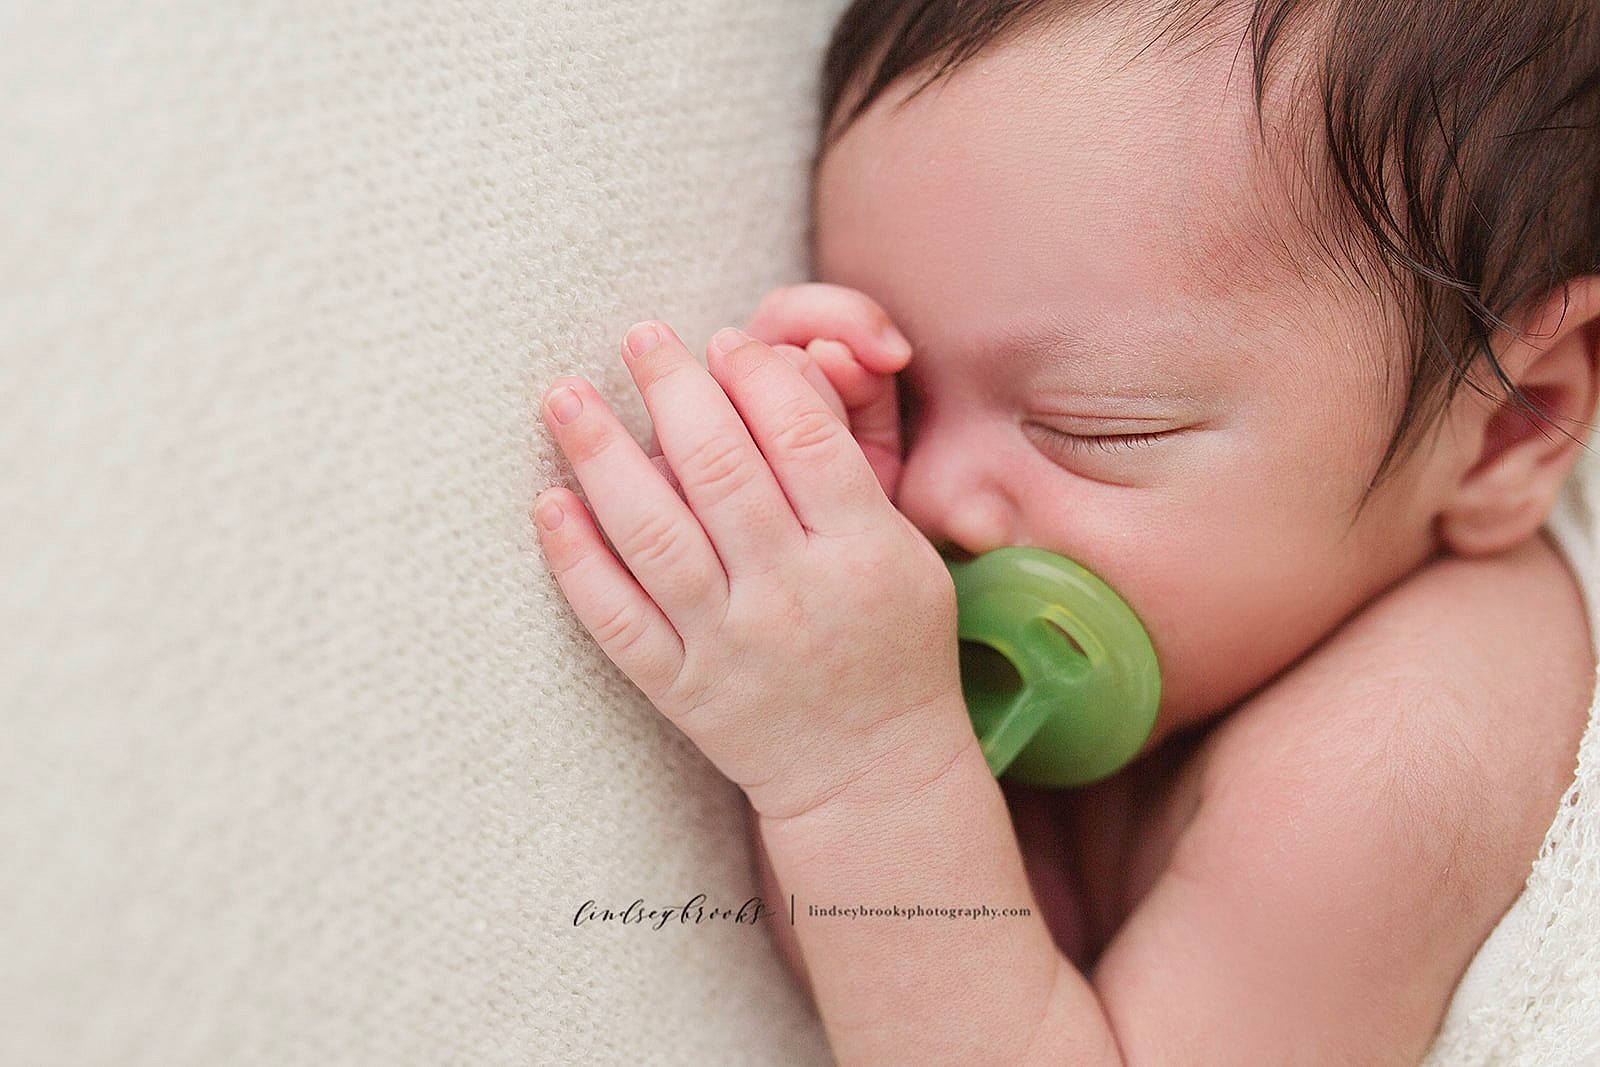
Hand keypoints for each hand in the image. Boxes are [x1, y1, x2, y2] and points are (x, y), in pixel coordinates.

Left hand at [535, 321, 966, 820]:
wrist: (869, 771)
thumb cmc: (891, 641)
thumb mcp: (903, 549)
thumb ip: (845, 463)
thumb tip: (777, 365)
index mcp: (862, 551)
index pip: (802, 437)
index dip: (755, 375)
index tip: (722, 339)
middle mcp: (792, 594)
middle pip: (720, 469)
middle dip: (672, 388)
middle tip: (639, 336)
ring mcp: (730, 644)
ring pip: (654, 534)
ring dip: (601, 456)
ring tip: (564, 396)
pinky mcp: (681, 688)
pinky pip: (616, 618)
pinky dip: (576, 560)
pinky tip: (548, 504)